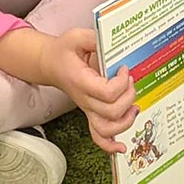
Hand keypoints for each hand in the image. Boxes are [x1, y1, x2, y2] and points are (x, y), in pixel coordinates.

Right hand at [39, 28, 137, 152]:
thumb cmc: (63, 51)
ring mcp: (87, 109)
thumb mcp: (77, 36)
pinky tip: (122, 147)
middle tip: (129, 80)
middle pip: (111, 112)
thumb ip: (96, 38)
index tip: (123, 68)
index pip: (106, 93)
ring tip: (133, 106)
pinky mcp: (90, 113)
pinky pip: (98, 137)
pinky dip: (110, 145)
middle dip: (128, 97)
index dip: (121, 83)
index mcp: (81, 81)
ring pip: (106, 129)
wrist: (50, 63)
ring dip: (125, 121)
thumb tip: (114, 42)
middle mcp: (84, 100)